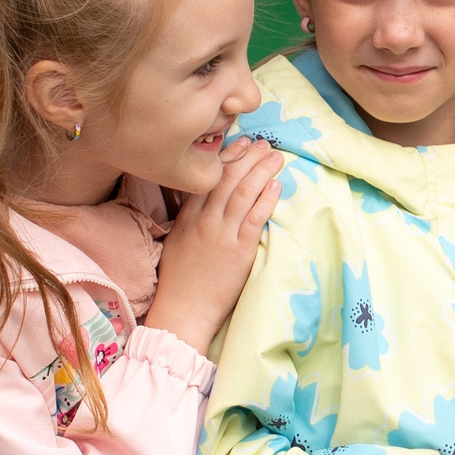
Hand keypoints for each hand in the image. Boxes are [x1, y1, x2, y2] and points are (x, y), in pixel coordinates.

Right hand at [141, 138, 284, 353]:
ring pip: (243, 193)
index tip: (241, 143)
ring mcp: (220, 235)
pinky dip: (266, 199)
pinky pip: (254, 218)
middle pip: (228, 179)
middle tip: (264, 144)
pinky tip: (276, 185)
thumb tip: (208, 201)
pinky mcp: (238, 251)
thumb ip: (191, 218)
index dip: (227, 156)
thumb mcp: (177, 241)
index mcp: (187, 216)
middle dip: (248, 157)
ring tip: (276, 157)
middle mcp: (203, 221)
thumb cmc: (179, 281)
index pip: (208, 177)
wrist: (182, 311)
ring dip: (261, 171)